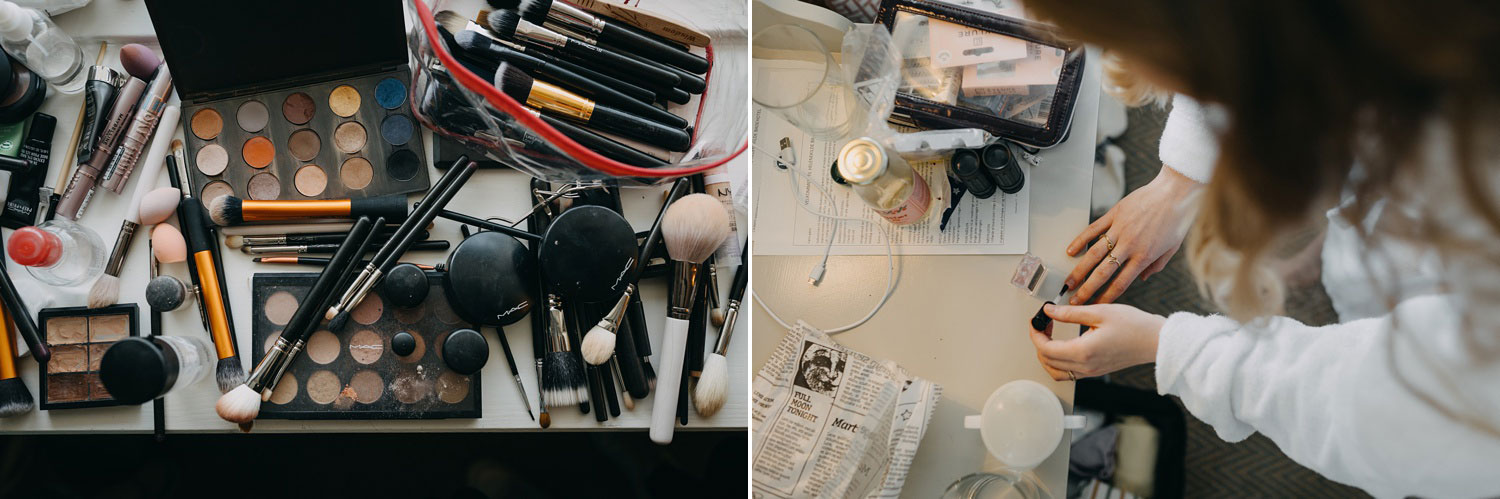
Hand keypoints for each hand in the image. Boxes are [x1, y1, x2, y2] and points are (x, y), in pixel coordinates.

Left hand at [1029, 303, 1163, 379]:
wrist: (1156, 341)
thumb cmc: (1134, 325)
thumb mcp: (1099, 311)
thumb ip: (1069, 312)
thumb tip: (1048, 311)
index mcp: (1083, 352)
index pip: (1045, 349)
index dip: (1035, 334)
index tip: (1035, 321)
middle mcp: (1085, 366)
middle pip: (1047, 361)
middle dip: (1039, 342)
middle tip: (1042, 324)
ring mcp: (1090, 372)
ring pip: (1056, 371)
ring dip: (1046, 355)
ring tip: (1050, 335)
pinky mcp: (1096, 371)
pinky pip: (1068, 373)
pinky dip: (1058, 362)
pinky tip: (1062, 345)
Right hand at [1066, 166, 1201, 303]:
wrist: (1176, 192)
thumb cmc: (1178, 218)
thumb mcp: (1172, 248)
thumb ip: (1156, 265)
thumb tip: (1142, 278)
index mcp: (1144, 256)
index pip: (1121, 283)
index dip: (1106, 297)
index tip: (1096, 305)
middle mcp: (1129, 245)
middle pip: (1102, 273)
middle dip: (1086, 289)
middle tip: (1074, 299)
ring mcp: (1119, 229)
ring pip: (1093, 254)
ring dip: (1079, 270)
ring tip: (1069, 281)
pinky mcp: (1114, 214)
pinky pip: (1093, 229)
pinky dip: (1080, 241)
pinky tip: (1070, 251)